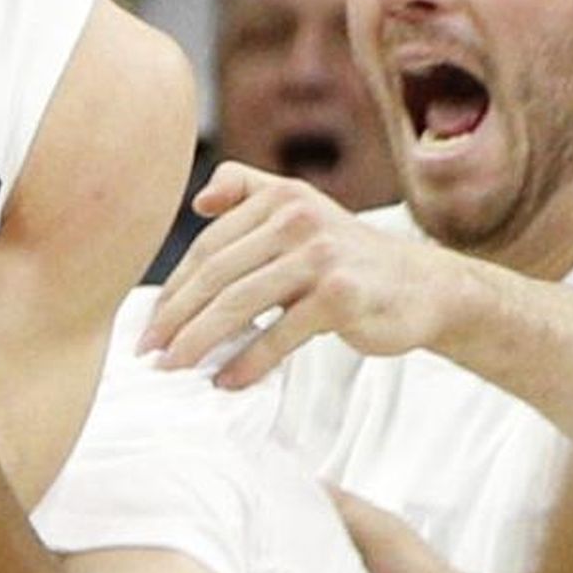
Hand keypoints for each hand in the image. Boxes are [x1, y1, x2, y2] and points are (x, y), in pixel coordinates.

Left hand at [143, 160, 460, 385]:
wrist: (424, 287)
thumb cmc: (348, 257)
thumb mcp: (303, 210)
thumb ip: (249, 191)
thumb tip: (198, 203)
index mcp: (281, 198)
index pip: (209, 247)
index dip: (174, 288)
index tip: (149, 324)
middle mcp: (299, 220)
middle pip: (217, 275)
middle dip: (175, 317)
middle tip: (147, 351)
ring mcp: (321, 257)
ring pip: (239, 304)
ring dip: (198, 342)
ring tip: (174, 368)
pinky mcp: (341, 297)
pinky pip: (278, 334)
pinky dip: (247, 362)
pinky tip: (224, 381)